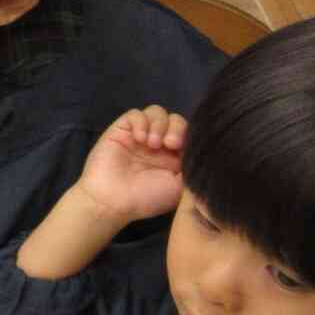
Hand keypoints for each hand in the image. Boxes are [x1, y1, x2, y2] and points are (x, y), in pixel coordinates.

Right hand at [75, 106, 188, 225]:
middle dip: (176, 128)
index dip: (190, 135)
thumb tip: (202, 149)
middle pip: (175, 119)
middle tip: (171, 144)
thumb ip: (192, 166)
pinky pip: (136, 114)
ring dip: (159, 125)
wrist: (112, 202)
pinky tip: (139, 139)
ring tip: (152, 144)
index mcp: (174, 157)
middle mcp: (158, 145)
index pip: (188, 134)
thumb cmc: (147, 198)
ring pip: (157, 112)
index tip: (183, 149)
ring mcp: (140, 136)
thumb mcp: (180, 188)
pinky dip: (141, 122)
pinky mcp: (122, 130)